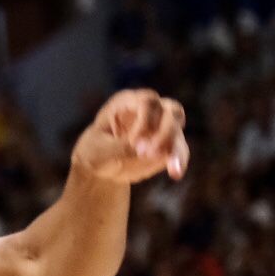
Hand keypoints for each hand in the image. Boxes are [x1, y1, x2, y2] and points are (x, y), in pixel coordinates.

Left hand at [71, 89, 188, 182]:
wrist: (99, 167)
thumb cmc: (94, 152)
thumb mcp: (99, 151)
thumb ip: (121, 149)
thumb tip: (146, 150)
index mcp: (126, 102)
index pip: (147, 102)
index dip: (146, 121)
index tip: (135, 144)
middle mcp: (148, 109)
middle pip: (171, 110)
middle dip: (165, 132)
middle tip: (149, 154)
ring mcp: (160, 126)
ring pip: (178, 130)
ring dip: (175, 149)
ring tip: (172, 169)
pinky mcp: (167, 144)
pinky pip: (179, 149)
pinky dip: (179, 161)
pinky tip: (175, 173)